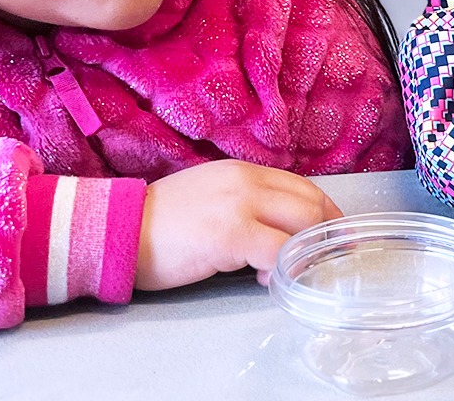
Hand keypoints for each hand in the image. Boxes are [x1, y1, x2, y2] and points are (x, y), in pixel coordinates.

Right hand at [136, 159, 342, 289]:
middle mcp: (248, 181)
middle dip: (329, 233)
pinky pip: (279, 254)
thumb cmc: (161, 222)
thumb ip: (247, 203)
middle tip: (329, 259)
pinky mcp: (233, 235)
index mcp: (244, 171)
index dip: (326, 213)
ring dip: (308, 253)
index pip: (303, 187)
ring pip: (304, 225)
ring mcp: (242, 206)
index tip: (334, 235)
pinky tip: (267, 282)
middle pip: (312, 203)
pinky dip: (283, 270)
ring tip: (296, 272)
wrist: (119, 230)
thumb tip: (281, 230)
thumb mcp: (211, 196)